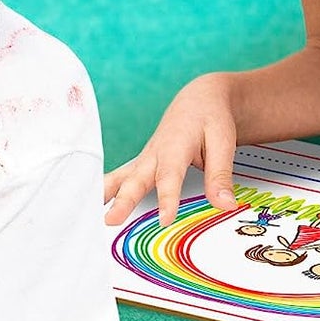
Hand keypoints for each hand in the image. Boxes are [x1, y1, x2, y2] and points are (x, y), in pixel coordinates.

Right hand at [104, 75, 238, 226]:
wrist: (198, 100)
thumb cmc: (210, 118)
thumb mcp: (223, 142)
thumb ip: (221, 175)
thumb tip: (227, 205)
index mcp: (175, 145)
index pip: (170, 175)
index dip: (167, 198)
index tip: (165, 220)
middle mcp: (155, 152)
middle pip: (137, 178)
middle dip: (123, 200)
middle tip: (111, 220)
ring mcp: (145, 158)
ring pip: (122, 177)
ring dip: (106, 194)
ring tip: (92, 213)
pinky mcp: (141, 164)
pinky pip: (120, 177)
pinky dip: (105, 190)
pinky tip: (93, 204)